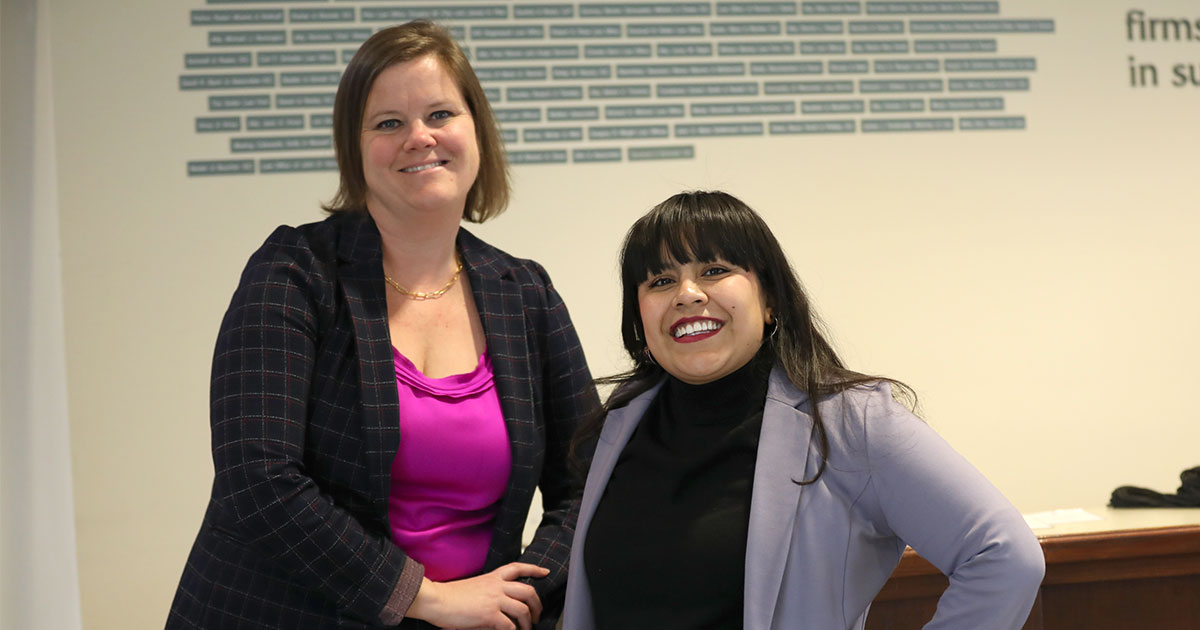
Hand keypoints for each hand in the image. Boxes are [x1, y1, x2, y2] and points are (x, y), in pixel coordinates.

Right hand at [407, 562, 548, 629]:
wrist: (436, 599)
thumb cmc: (450, 596)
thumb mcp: (474, 588)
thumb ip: (490, 594)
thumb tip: (502, 608)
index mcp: (492, 577)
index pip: (518, 568)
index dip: (534, 569)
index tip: (544, 572)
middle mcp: (497, 586)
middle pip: (528, 591)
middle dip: (537, 604)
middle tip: (537, 615)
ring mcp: (494, 599)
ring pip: (523, 610)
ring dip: (527, 623)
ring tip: (526, 629)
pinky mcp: (489, 614)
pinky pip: (510, 625)